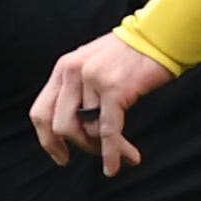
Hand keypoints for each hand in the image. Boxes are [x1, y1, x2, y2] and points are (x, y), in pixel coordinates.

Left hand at [29, 32, 181, 174]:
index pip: (41, 112)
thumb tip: (78, 128)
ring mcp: (92, 80)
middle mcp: (72, 72)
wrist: (159, 35)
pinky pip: (108, 131)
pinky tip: (117, 165)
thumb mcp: (93, 64)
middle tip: (97, 152)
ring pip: (89, 131)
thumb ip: (78, 89)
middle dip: (80, 146)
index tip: (61, 157)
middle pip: (61, 127)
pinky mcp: (114, 89)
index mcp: (63, 68)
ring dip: (105, 148)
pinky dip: (111, 153)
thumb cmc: (131, 53)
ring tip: (125, 153)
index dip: (47, 141)